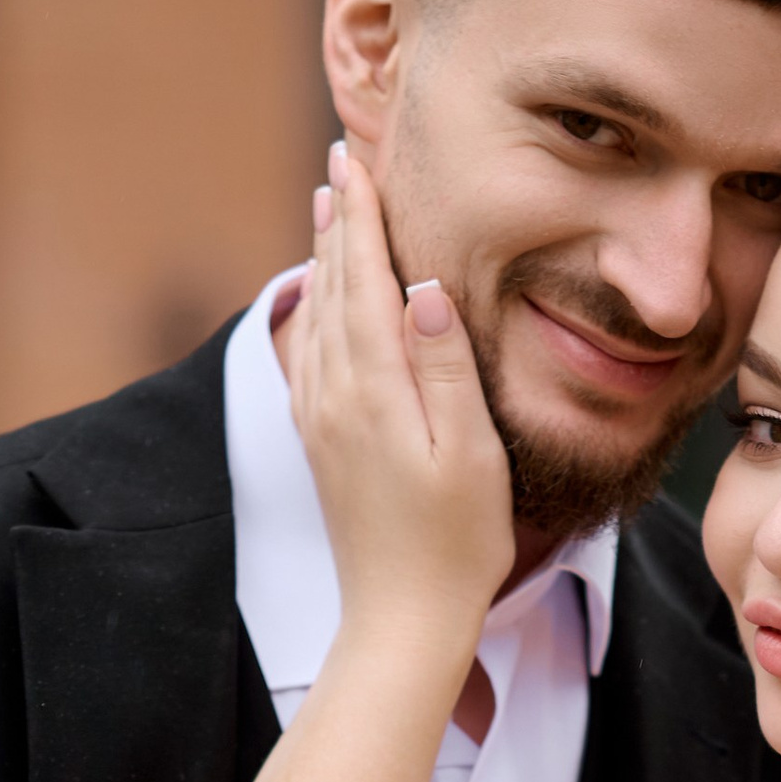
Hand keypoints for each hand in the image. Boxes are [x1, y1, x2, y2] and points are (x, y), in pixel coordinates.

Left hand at [290, 141, 512, 670]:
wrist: (402, 619)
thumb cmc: (456, 543)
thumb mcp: (471, 454)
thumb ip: (447, 367)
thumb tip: (425, 288)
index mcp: (374, 391)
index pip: (363, 280)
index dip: (361, 218)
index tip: (356, 162)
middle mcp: (334, 398)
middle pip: (332, 288)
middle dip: (337, 223)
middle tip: (339, 163)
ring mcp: (320, 422)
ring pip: (316, 319)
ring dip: (322, 260)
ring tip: (327, 211)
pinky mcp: (319, 445)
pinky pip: (309, 357)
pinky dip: (314, 312)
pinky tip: (319, 300)